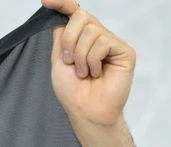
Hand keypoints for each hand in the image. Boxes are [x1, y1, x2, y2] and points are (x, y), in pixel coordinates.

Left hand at [41, 0, 134, 128]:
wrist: (86, 110)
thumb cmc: (72, 91)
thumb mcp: (58, 60)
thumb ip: (60, 37)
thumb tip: (59, 15)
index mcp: (81, 38)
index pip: (73, 13)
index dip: (62, 3)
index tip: (46, 0)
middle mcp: (98, 36)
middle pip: (81, 16)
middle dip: (68, 40)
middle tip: (68, 61)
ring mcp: (112, 42)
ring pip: (91, 31)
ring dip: (80, 56)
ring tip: (84, 73)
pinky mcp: (124, 50)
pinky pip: (103, 42)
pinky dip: (93, 60)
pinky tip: (97, 73)